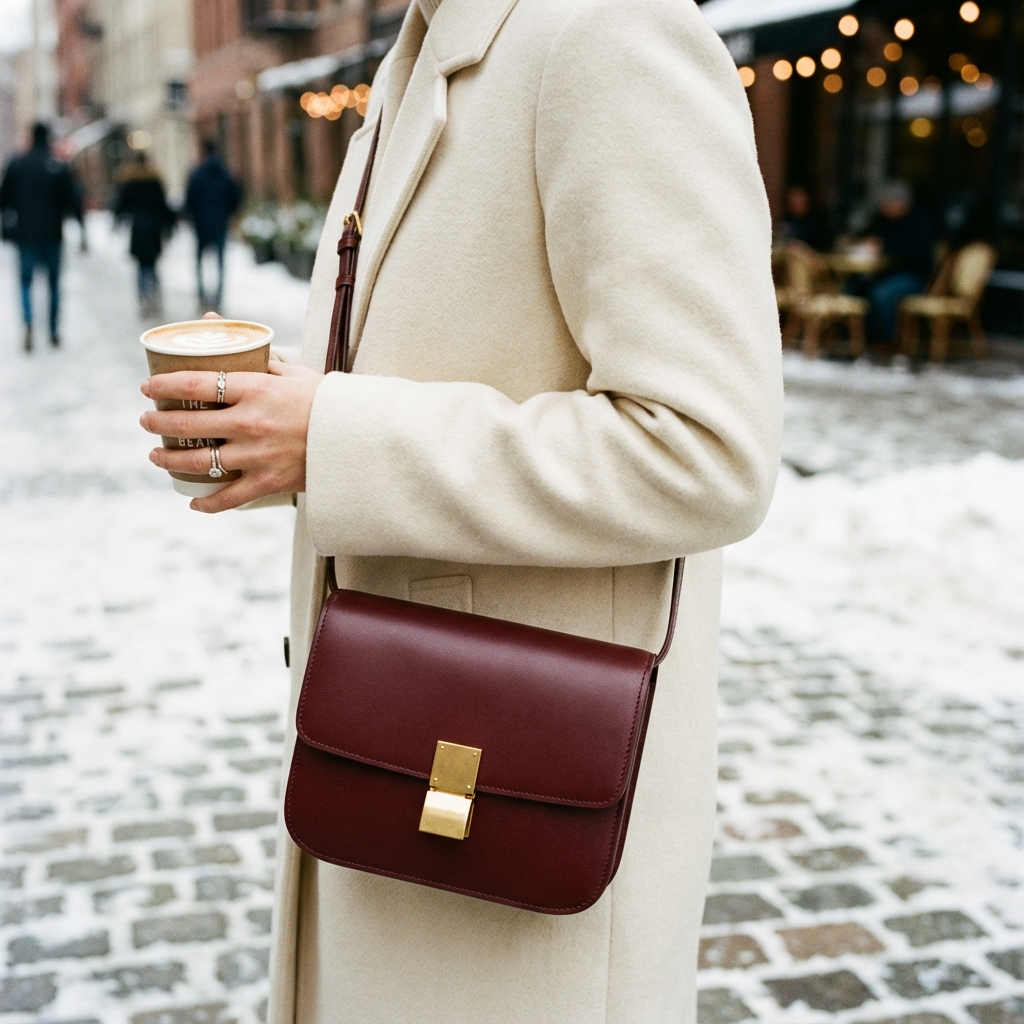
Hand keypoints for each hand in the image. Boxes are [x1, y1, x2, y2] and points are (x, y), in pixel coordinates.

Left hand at [140, 320, 321, 512]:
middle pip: (187, 425)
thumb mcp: (290, 369)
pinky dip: (207, 503)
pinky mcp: (268, 482)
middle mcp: (249, 423)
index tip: (147, 388)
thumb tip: (212, 322)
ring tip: (156, 456)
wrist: (357, 437)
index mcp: (254, 390)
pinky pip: (229, 498)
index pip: (193, 384)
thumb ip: (252, 354)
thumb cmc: (323, 399)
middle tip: (147, 420)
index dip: (162, 385)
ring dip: (169, 460)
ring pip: (198, 462)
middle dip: (157, 423)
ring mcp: (257, 456)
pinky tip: (193, 502)